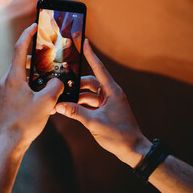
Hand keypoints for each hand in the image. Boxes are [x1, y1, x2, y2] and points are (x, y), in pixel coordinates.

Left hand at [0, 24, 63, 153]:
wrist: (6, 144)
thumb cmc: (23, 122)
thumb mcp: (46, 103)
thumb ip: (55, 87)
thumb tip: (58, 82)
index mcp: (13, 76)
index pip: (19, 48)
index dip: (28, 34)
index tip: (35, 25)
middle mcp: (6, 81)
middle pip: (21, 61)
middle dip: (35, 57)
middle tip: (48, 55)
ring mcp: (4, 91)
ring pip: (20, 75)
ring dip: (33, 72)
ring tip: (48, 76)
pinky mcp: (5, 101)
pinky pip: (18, 86)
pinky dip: (29, 83)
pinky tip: (40, 94)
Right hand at [55, 40, 150, 166]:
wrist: (134, 151)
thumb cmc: (119, 136)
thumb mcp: (94, 123)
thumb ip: (75, 113)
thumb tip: (58, 105)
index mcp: (112, 91)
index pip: (99, 68)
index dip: (91, 55)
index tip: (85, 41)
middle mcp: (111, 94)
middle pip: (89, 83)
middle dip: (74, 85)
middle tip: (60, 85)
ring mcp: (108, 102)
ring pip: (88, 94)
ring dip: (76, 97)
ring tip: (61, 101)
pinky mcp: (106, 111)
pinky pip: (90, 104)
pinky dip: (80, 105)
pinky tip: (68, 109)